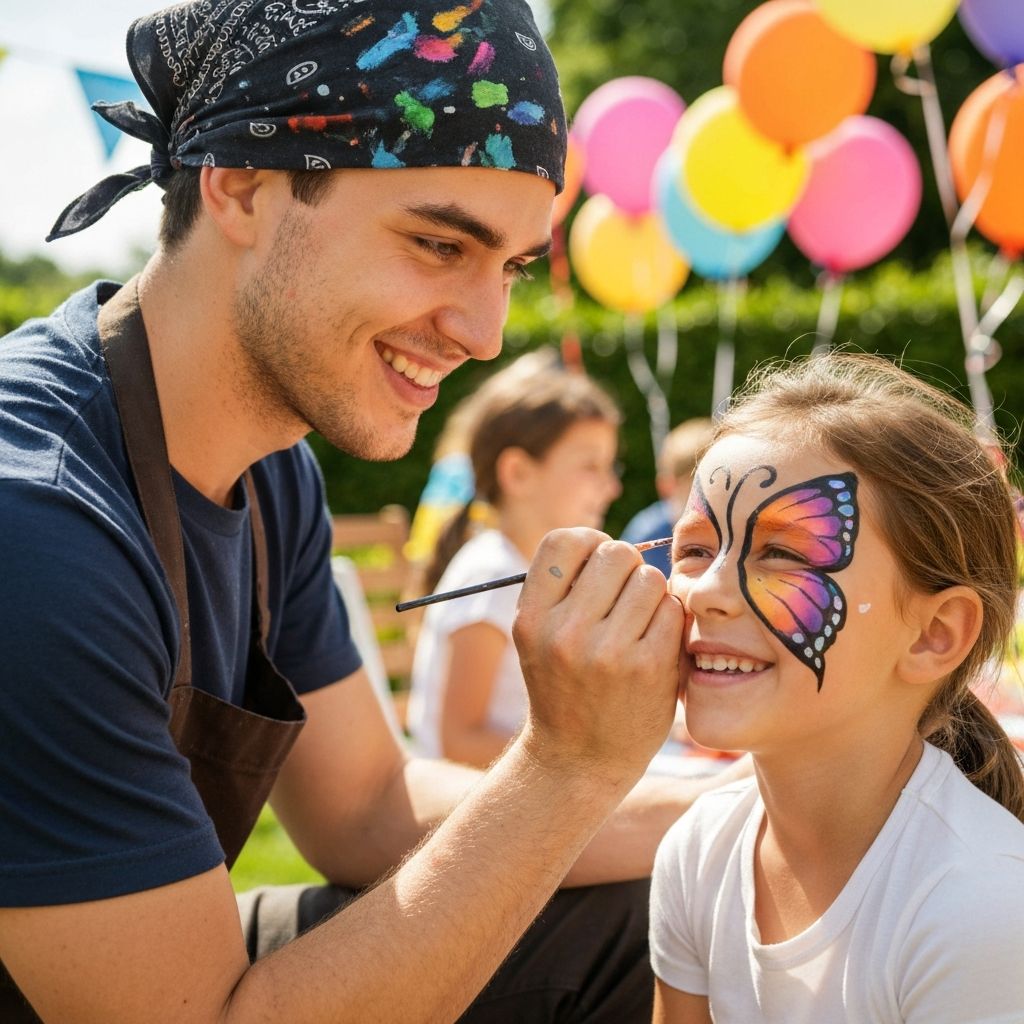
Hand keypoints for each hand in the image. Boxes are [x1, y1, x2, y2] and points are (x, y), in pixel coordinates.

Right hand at [512, 528, 682, 784]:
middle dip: (627, 568)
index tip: (597, 564)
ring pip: (650, 578)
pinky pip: (673, 609)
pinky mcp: (650, 667)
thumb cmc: (564, 685)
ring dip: (652, 594)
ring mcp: (608, 651)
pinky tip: (656, 641)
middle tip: (624, 597)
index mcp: (531, 617)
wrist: (579, 760)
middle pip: (616, 552)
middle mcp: (564, 632)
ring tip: (639, 622)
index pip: (564, 540)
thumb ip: (564, 586)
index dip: (589, 542)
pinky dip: (670, 620)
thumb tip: (610, 542)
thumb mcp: (540, 636)